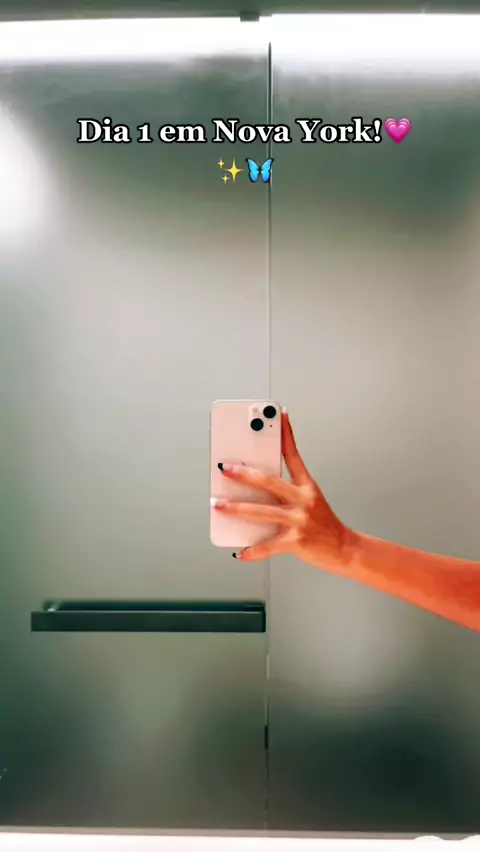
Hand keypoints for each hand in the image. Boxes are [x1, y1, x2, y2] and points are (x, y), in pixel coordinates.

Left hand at [213, 411, 350, 566]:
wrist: (345, 549)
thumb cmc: (324, 524)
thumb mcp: (310, 501)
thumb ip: (286, 493)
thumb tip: (256, 487)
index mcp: (307, 487)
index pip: (293, 455)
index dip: (286, 435)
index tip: (278, 415)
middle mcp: (303, 500)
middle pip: (269, 481)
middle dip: (244, 474)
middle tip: (225, 468)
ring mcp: (299, 520)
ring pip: (262, 512)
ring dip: (237, 508)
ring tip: (219, 506)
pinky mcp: (295, 541)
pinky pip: (268, 545)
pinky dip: (253, 550)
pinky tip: (241, 552)